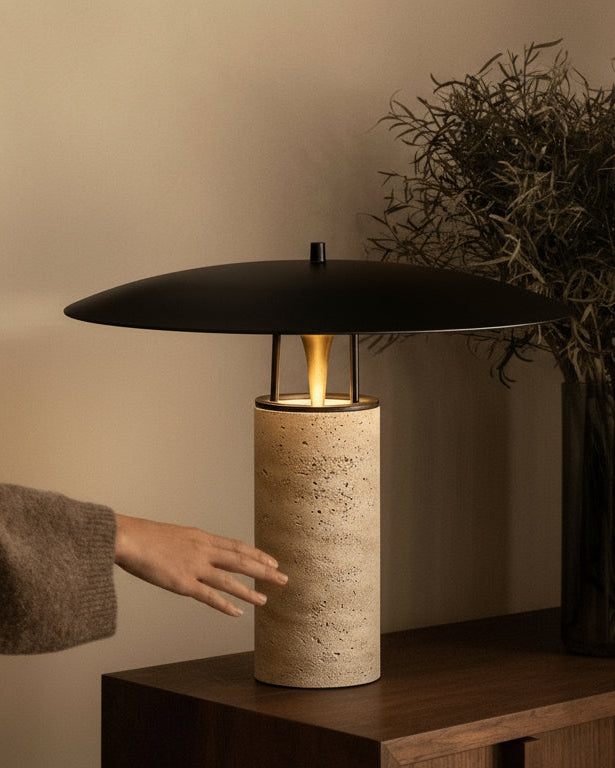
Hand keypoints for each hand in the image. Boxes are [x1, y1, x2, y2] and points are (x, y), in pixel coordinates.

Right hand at [114, 514, 286, 616]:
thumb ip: (190, 545)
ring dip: (250, 591)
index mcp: (202, 537)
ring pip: (230, 580)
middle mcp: (203, 551)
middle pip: (241, 561)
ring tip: (266, 600)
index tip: (272, 561)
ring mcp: (195, 567)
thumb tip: (197, 551)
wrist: (128, 537)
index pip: (237, 546)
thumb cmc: (144, 537)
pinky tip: (238, 613)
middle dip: (264, 571)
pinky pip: (209, 596)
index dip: (257, 554)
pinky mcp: (183, 583)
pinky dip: (225, 605)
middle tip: (283, 579)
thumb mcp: (175, 535)